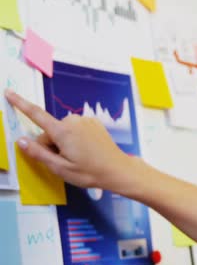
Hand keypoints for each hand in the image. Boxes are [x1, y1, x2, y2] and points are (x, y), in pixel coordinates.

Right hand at [5, 89, 135, 191]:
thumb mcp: (60, 168)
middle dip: (51, 144)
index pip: (36, 115)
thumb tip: (21, 141)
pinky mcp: (94, 122)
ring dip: (64, 142)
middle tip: (66, 160)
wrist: (117, 169)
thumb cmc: (89, 171)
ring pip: (63, 130)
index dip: (20, 103)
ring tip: (78, 156)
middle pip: (50, 130)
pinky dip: (75, 138)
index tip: (9, 92)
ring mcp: (85, 120)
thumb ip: (38, 153)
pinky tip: (86, 150)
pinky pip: (75, 129)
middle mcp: (74, 121)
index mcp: (63, 131)